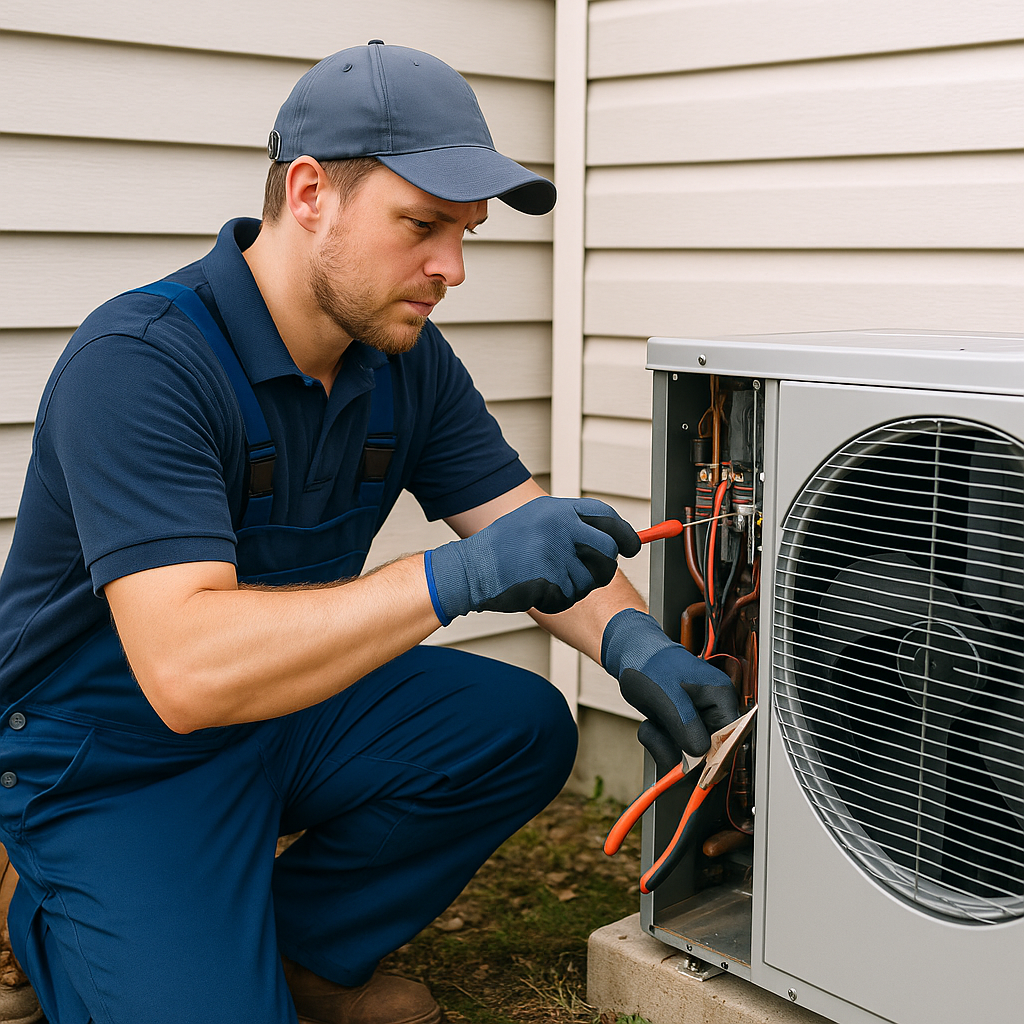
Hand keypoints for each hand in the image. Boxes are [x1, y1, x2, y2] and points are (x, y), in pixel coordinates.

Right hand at [425, 496, 639, 624]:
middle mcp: (559, 526)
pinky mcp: (550, 577)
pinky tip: (538, 590)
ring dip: (575, 587)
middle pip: (607, 550)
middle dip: (604, 567)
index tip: (632, 545)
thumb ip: (569, 525)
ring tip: (549, 580)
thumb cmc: (502, 549)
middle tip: (593, 574)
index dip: (624, 533)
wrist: (471, 569)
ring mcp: (555, 552)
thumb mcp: (535, 522)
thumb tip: (609, 537)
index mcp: (557, 510)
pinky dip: (558, 600)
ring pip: (590, 579)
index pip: (605, 516)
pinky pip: (570, 597)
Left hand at [602, 608, 738, 758]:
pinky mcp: (681, 726)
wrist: (631, 656)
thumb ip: (685, 725)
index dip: (715, 754)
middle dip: (685, 752)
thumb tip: (701, 752)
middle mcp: (713, 709)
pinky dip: (660, 742)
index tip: (694, 763)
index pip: (731, 735)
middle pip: (711, 748)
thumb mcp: (667, 696)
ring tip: (654, 726)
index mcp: (720, 696)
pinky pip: (674, 747)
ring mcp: (696, 719)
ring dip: (668, 747)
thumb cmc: (650, 665)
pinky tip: (651, 725)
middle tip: (664, 740)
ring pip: (690, 752)